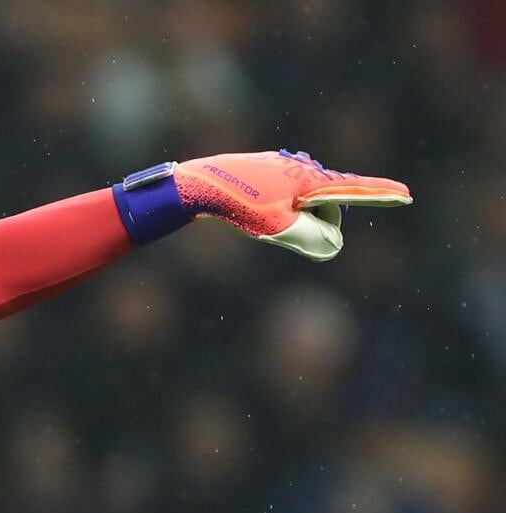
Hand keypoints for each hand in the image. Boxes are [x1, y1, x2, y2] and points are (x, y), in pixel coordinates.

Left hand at [115, 149, 410, 260]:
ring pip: (308, 203)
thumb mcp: (278, 229)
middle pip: (328, 206)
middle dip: (314, 222)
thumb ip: (312, 240)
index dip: (382, 195)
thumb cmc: (241, 206)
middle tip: (278, 224)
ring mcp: (290, 168)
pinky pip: (290, 198)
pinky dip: (282, 210)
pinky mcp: (275, 171)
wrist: (204, 185)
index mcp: (312, 181)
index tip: (407, 194)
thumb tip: (333, 245)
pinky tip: (260, 206)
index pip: (355, 190)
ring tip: (263, 215)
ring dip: (295, 217)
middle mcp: (306, 169)